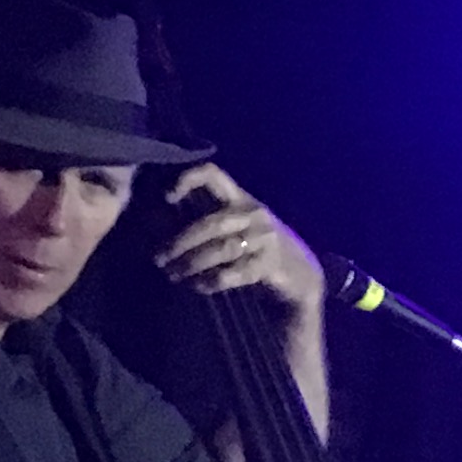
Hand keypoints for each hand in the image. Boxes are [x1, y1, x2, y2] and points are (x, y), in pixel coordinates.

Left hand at [156, 164, 323, 318]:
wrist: (303, 277)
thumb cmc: (259, 249)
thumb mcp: (240, 226)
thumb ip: (210, 219)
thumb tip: (160, 224)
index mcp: (242, 199)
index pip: (213, 174)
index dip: (187, 179)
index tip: (167, 198)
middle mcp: (255, 214)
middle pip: (210, 223)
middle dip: (180, 243)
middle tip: (159, 259)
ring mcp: (266, 239)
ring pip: (220, 249)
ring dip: (191, 264)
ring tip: (173, 275)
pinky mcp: (271, 265)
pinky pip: (234, 273)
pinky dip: (212, 281)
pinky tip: (198, 286)